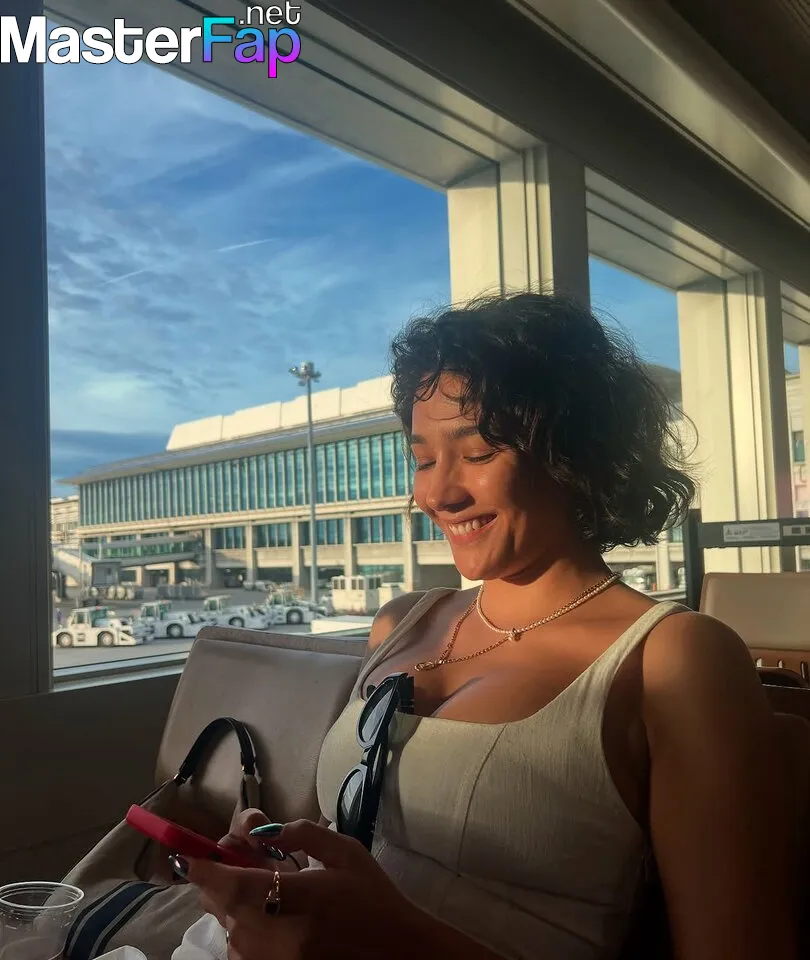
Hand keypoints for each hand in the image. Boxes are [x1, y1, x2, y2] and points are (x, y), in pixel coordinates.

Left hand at [185, 820, 421, 959]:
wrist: (397, 953)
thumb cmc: (372, 899)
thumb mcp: (345, 853)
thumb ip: (302, 834)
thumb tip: (264, 829)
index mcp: (293, 899)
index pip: (228, 883)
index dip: (202, 868)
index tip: (187, 854)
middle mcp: (272, 936)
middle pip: (220, 904)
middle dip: (222, 879)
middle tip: (246, 860)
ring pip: (228, 927)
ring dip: (235, 905)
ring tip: (269, 891)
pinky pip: (241, 950)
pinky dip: (246, 930)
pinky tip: (275, 918)